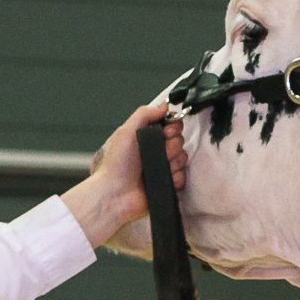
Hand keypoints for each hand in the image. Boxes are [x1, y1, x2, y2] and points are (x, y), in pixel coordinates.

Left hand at [66, 102, 182, 249]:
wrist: (116, 193)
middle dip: (172, 146)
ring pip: (183, 159)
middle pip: (180, 141)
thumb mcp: (127, 131)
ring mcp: (162, 168)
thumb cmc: (117, 163)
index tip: (166, 132)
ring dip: (173, 163)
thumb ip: (145, 114)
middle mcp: (156, 151)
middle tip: (160, 152)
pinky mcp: (168, 184)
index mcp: (147, 137)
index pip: (171, 126)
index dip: (173, 127)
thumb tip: (165, 106)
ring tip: (158, 168)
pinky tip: (163, 180)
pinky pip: (183, 178)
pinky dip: (175, 179)